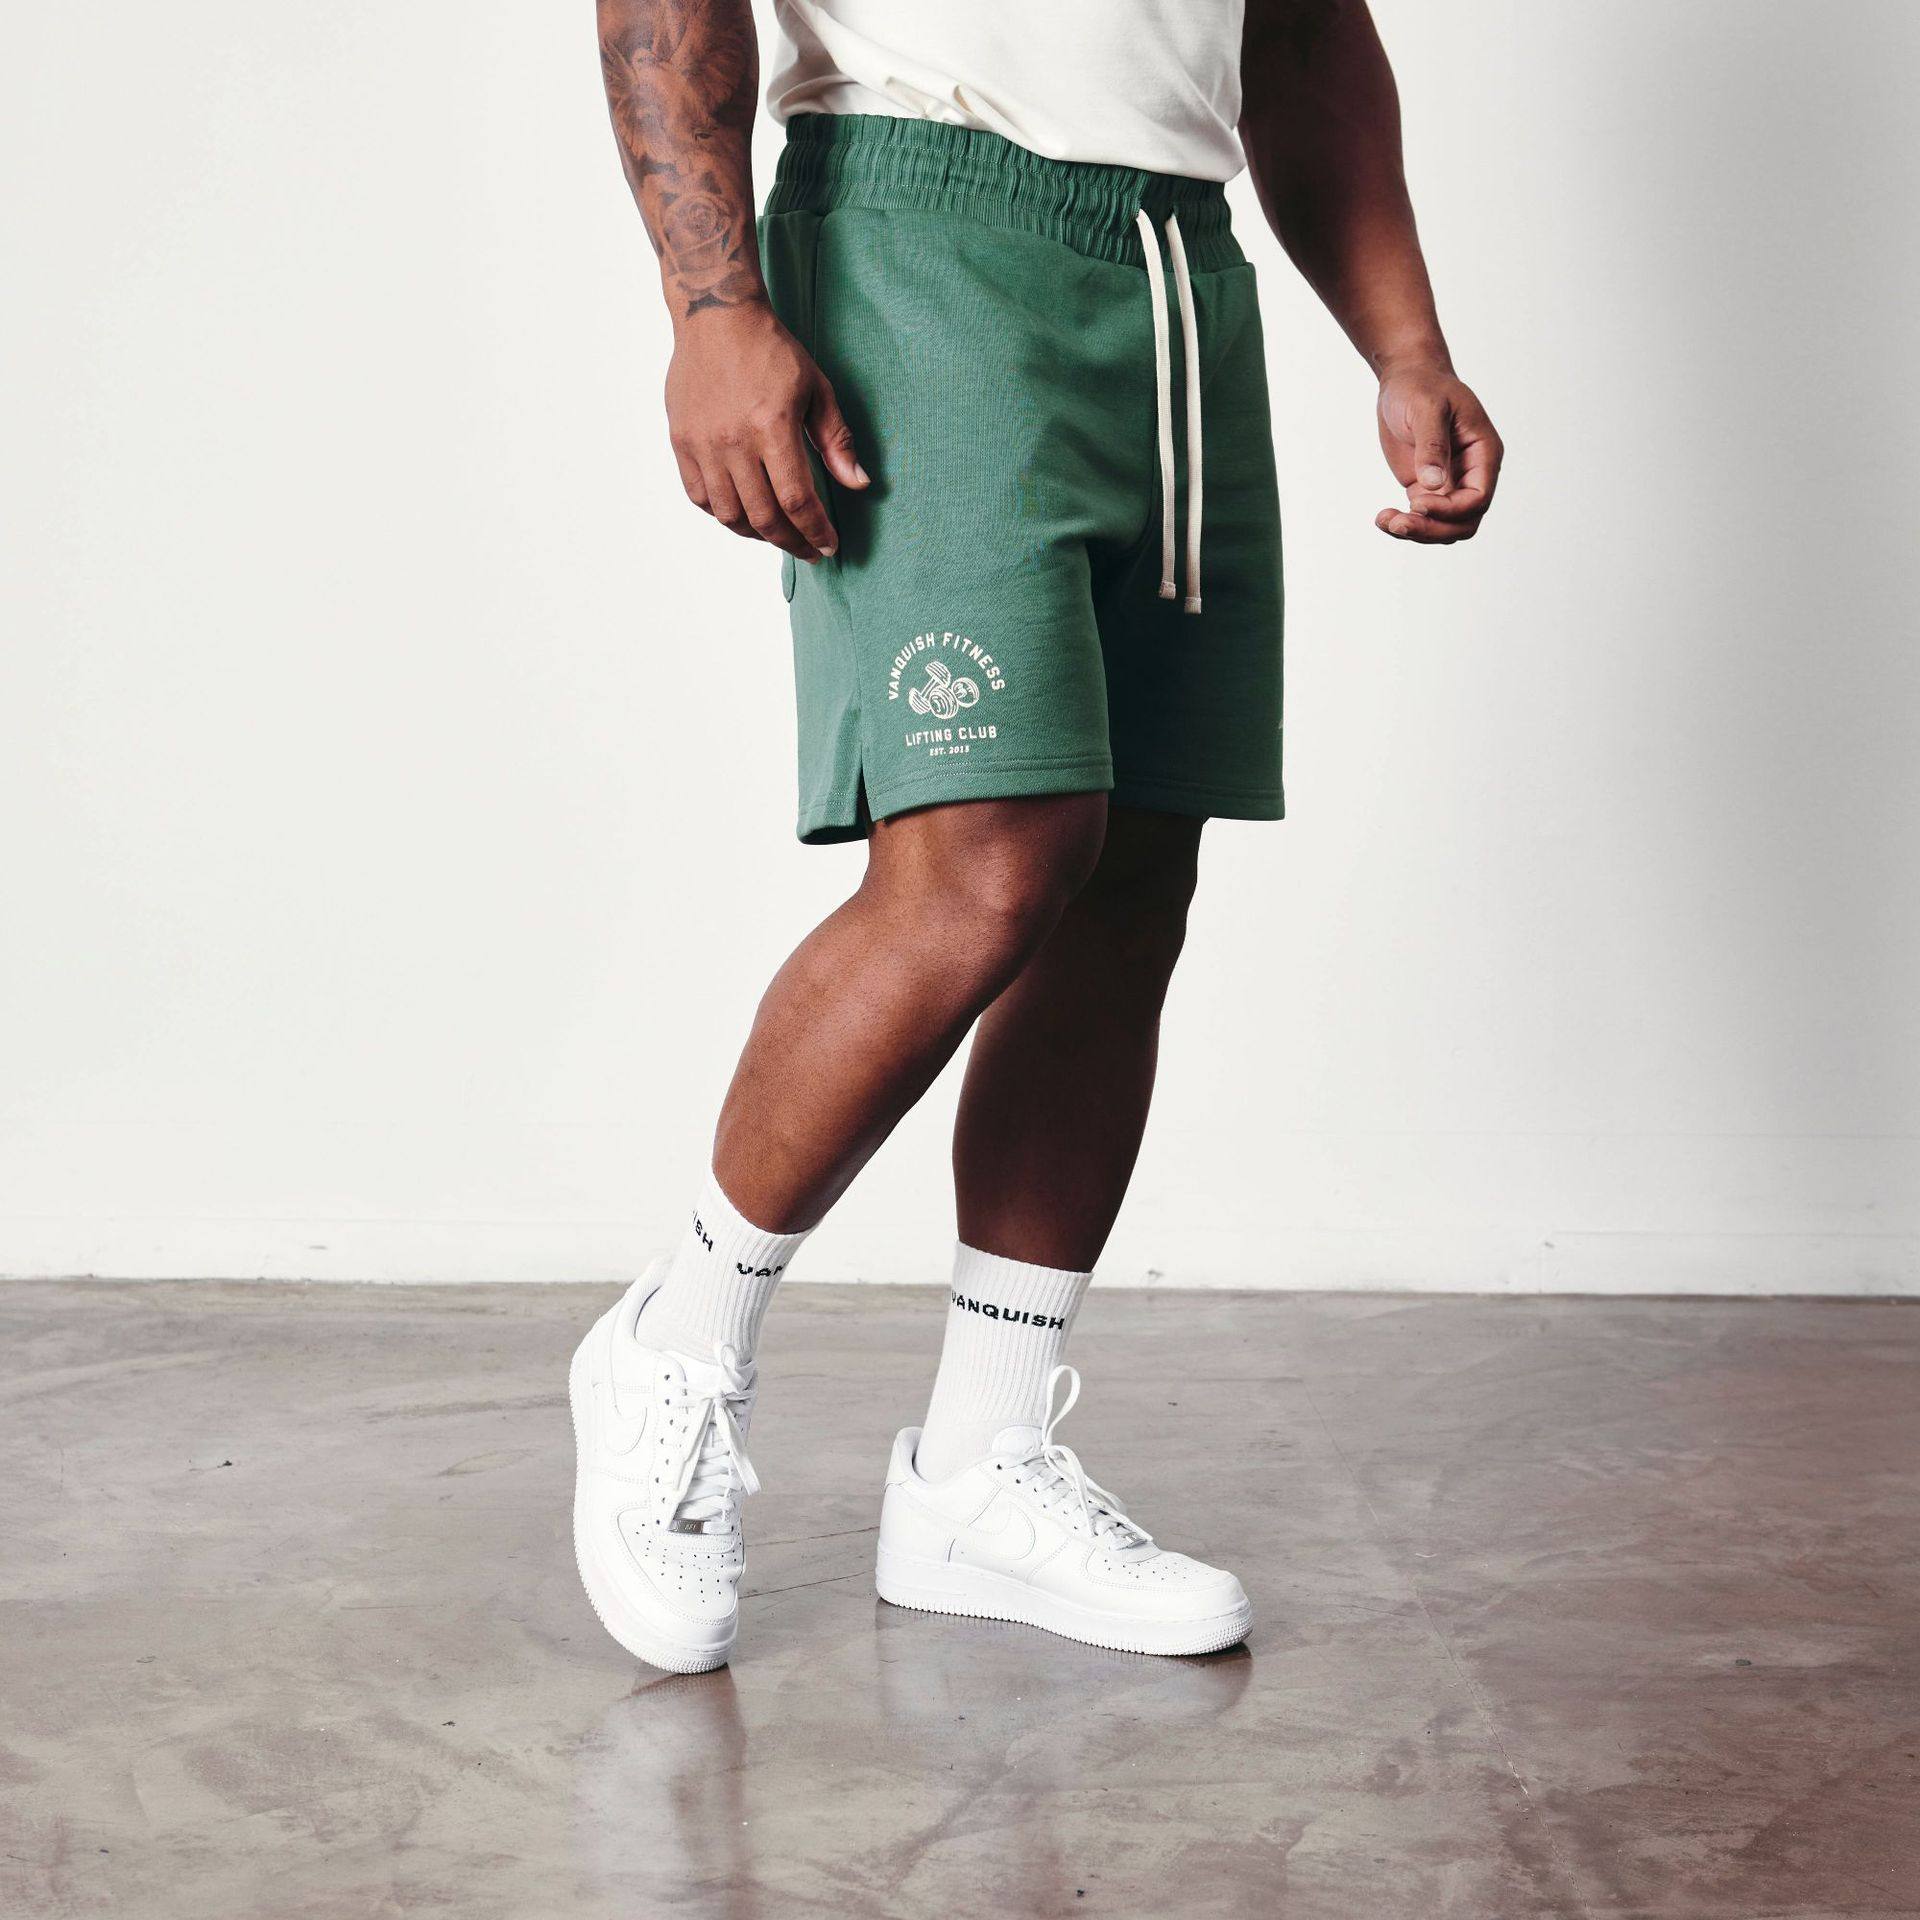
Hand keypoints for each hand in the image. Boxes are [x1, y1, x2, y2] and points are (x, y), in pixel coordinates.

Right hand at [665, 302, 868, 560]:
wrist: (716, 318)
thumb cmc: (771, 351)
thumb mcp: (817, 389)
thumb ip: (836, 440)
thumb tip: (858, 484)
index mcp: (772, 426)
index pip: (796, 500)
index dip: (814, 531)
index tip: (827, 546)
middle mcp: (733, 440)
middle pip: (763, 516)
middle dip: (790, 542)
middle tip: (807, 550)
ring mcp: (702, 443)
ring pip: (729, 514)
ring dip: (756, 534)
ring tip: (777, 534)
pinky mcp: (681, 442)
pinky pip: (699, 497)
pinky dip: (723, 514)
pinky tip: (742, 513)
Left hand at [1373, 360, 1502, 543]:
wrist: (1405, 379)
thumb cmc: (1422, 385)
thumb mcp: (1428, 408)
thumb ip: (1432, 446)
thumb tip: (1433, 484)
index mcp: (1483, 453)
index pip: (1478, 498)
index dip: (1450, 510)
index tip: (1416, 501)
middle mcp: (1472, 473)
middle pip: (1463, 522)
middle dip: (1432, 529)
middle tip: (1398, 524)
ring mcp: (1449, 483)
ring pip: (1443, 527)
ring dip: (1416, 532)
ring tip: (1385, 521)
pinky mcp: (1426, 488)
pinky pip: (1423, 518)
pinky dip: (1403, 524)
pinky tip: (1383, 518)